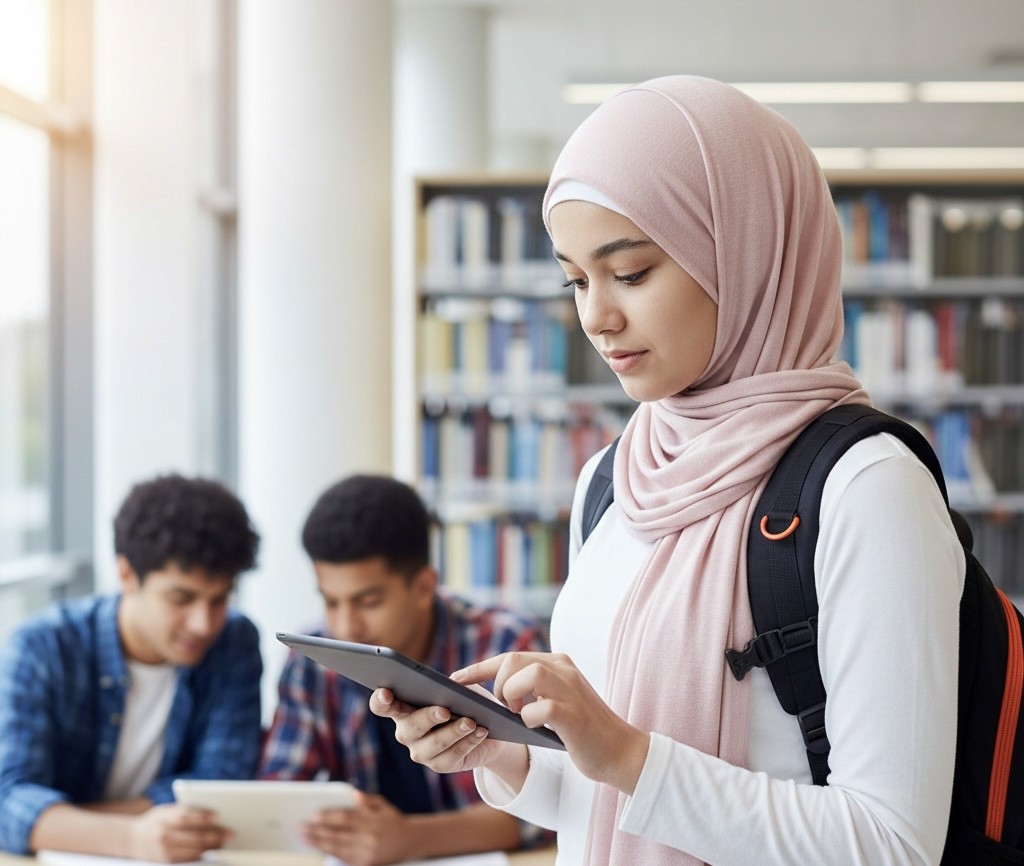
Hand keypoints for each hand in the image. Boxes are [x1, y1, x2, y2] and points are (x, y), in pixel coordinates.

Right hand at [129, 803, 230, 862]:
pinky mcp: (166, 862)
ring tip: (226, 842)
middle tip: (232, 833)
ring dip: (212, 847)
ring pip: (193, 850)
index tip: (218, 815)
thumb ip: (185, 811)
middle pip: (193, 836)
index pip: (184, 815)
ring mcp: (163, 851)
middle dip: (214, 835)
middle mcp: (162, 834)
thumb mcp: (166, 810)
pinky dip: (203, 855)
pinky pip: (188, 859)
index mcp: (163, 816)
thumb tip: (215, 817)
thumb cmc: (158, 820)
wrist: (132, 839)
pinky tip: (214, 851)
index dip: (201, 815)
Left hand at [303, 792, 408, 865]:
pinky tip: (320, 848)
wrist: (410, 841)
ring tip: (305, 838)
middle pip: (337, 835)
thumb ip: (366, 800)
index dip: (328, 817)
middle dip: (317, 831)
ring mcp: (366, 853)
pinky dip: (330, 853)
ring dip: (319, 843)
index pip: (345, 818)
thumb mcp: (382, 804)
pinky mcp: (366, 864)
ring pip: (337, 848)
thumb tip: (353, 794)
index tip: (313, 814)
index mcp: (372, 821)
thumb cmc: (392, 820)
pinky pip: (344, 859)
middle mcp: (368, 838)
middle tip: (301, 828)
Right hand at [368, 684, 524, 777]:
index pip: (382, 706)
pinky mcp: (439, 765)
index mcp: (404, 708)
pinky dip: (467, 742)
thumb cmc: (469, 701)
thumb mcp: (463, 688)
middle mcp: (407, 732)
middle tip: (445, 710)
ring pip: (433, 744)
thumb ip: (454, 685)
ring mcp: (420, 752)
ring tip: (471, 722)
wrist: (490, 727)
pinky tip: (480, 731)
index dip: (380, 700)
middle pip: (409, 727)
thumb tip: (451, 685)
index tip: (386, 693)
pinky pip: (451, 756)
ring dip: (453, 732)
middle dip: (427, 717)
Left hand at [453, 651, 649, 793]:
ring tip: (517, 714)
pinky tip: (532, 726)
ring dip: (512, 696)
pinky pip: (541, 707)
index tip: (456, 680)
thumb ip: (533, 690)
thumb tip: (493, 695)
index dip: (479, 668)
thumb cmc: (581, 730)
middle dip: (498, 684)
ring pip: (527, 674)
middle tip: (503, 707)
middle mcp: (563, 669)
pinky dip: (529, 717)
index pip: (510, 657)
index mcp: (557, 663)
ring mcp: (570, 690)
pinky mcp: (574, 714)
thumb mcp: (555, 700)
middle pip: (514, 659)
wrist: (620, 751)